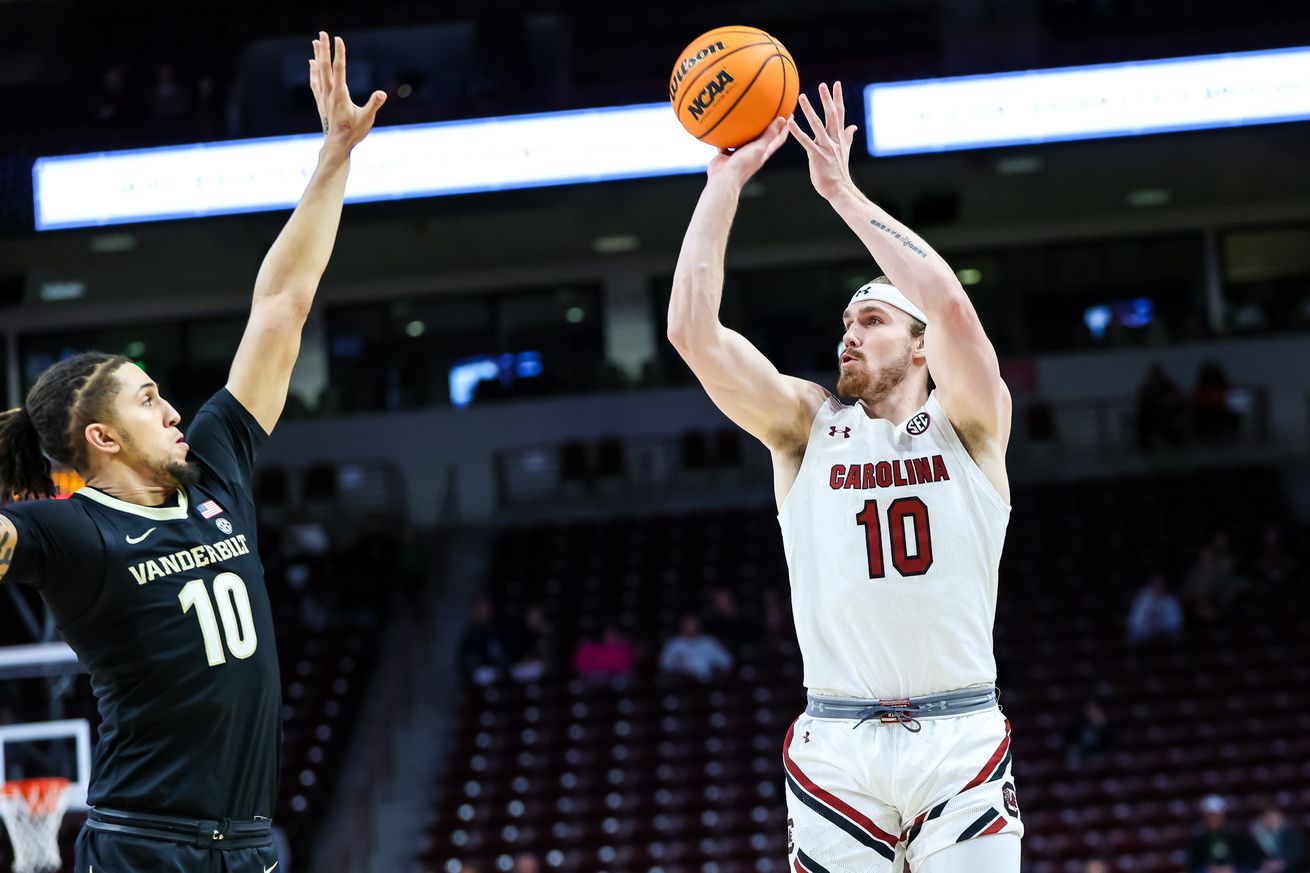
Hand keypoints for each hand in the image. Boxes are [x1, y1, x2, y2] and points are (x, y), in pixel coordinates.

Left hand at [309, 32, 385, 155]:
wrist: (337, 145)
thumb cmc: (353, 133)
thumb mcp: (367, 119)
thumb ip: (374, 105)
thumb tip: (383, 94)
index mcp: (340, 94)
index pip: (339, 69)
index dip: (339, 53)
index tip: (338, 38)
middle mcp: (329, 93)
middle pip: (325, 66)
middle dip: (324, 49)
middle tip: (322, 33)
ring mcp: (323, 97)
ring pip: (318, 72)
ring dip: (317, 56)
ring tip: (315, 42)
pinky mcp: (321, 101)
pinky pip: (315, 81)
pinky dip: (313, 70)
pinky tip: (311, 63)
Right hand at [706, 116, 789, 189]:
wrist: (724, 178)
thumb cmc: (743, 164)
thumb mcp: (759, 148)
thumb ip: (769, 134)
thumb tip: (782, 119)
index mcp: (764, 152)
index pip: (779, 138)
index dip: (785, 127)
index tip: (790, 115)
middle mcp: (753, 152)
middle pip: (763, 136)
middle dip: (768, 124)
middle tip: (771, 110)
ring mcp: (740, 153)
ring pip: (745, 137)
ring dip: (747, 128)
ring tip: (747, 114)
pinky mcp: (727, 153)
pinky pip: (728, 140)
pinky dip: (728, 133)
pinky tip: (726, 123)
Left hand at [789, 81, 857, 199]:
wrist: (839, 189)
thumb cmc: (839, 172)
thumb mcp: (845, 152)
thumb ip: (847, 137)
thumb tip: (854, 127)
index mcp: (839, 137)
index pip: (839, 113)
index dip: (837, 98)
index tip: (835, 84)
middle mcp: (833, 140)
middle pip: (831, 115)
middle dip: (827, 99)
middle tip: (822, 84)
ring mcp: (826, 147)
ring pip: (817, 125)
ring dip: (809, 110)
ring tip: (802, 97)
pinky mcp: (817, 156)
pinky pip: (806, 142)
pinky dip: (797, 131)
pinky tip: (790, 122)